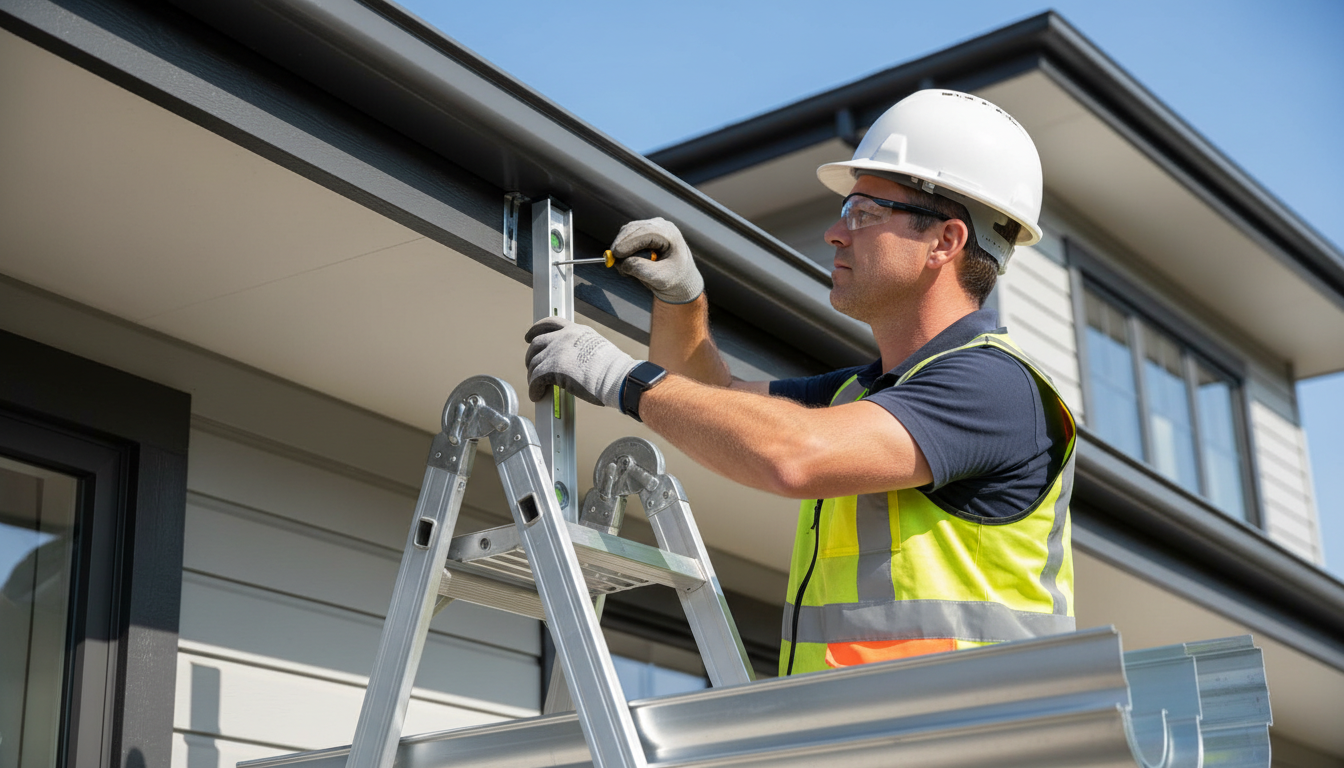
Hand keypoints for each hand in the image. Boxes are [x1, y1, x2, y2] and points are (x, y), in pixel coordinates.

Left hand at [524, 317, 639, 407]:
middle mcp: (564, 337)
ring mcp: (557, 351)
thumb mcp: (597, 349)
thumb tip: (573, 364)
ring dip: (533, 376)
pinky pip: (535, 379)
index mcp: (576, 330)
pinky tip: (537, 395)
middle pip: (537, 343)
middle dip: (531, 356)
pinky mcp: (552, 368)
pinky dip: (534, 388)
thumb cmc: (614, 370)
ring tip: (537, 387)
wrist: (618, 377)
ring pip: (534, 363)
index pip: (551, 323)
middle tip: (532, 367)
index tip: (530, 336)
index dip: (536, 329)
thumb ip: (580, 350)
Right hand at [611, 217, 703, 304]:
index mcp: (670, 234)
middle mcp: (660, 225)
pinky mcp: (643, 232)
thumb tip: (622, 262)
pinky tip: (627, 262)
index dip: (629, 242)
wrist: (681, 278)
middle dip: (621, 245)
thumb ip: (642, 270)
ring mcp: (651, 226)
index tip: (616, 254)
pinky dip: (623, 249)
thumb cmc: (674, 278)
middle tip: (613, 263)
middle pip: (633, 229)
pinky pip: (627, 237)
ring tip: (624, 268)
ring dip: (621, 248)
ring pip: (627, 232)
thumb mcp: (661, 278)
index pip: (645, 232)